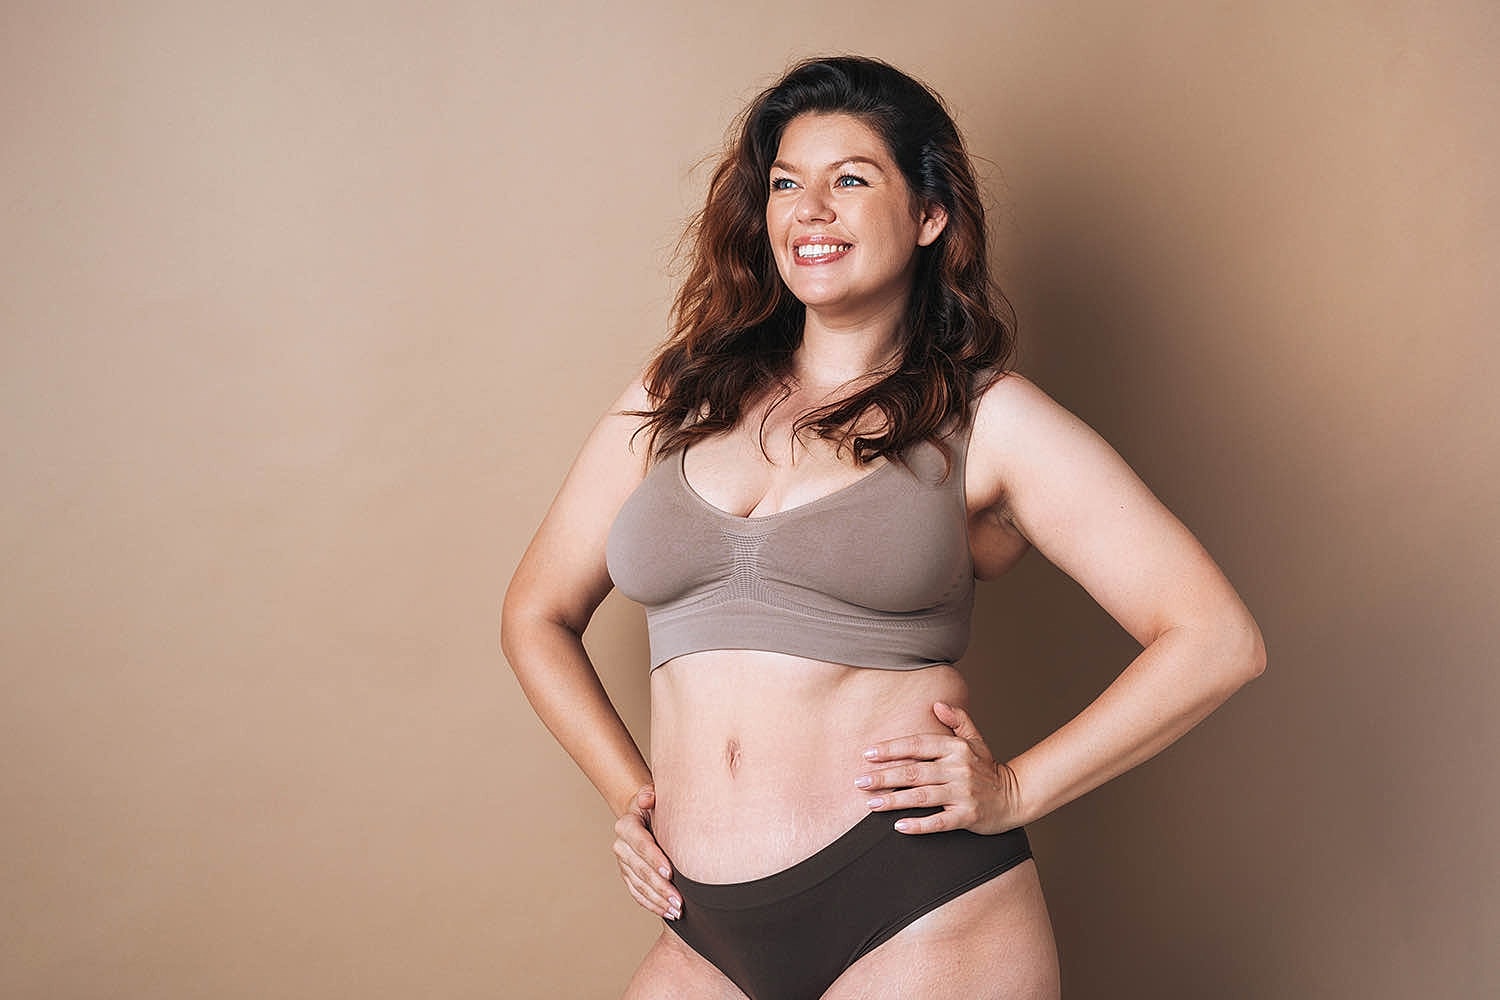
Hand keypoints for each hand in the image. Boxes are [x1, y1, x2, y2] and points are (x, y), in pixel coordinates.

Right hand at [612, 784, 681, 919]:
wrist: (647, 817)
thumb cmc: (658, 807)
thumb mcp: (655, 796)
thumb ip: (652, 795)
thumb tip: (648, 798)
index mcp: (627, 825)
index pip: (640, 843)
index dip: (654, 858)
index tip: (670, 872)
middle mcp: (621, 846)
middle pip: (640, 870)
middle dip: (660, 887)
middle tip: (679, 899)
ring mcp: (623, 864)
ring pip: (639, 886)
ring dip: (658, 900)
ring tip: (677, 910)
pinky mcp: (628, 877)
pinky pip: (638, 895)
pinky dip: (653, 905)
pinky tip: (668, 912)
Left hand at [856, 702, 1024, 835]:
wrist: (1015, 797)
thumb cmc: (988, 768)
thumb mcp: (975, 740)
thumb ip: (957, 719)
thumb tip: (937, 704)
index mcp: (956, 748)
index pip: (917, 745)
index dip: (891, 749)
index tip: (868, 754)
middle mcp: (958, 769)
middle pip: (914, 772)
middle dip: (884, 776)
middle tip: (859, 781)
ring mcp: (963, 793)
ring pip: (921, 796)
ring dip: (894, 800)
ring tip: (871, 803)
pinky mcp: (967, 816)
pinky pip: (939, 821)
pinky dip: (919, 824)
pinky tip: (899, 826)